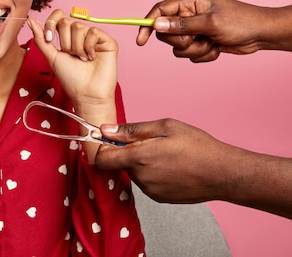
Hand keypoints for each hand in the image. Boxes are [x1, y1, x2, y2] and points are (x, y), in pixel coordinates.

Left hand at [28, 9, 118, 124]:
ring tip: (83, 60)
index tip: (50, 39)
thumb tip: (30, 20)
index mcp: (67, 36)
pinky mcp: (107, 40)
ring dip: (77, 47)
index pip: (58, 16)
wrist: (86, 93)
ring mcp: (94, 37)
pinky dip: (89, 46)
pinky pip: (93, 32)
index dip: (51, 23)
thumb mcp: (51, 57)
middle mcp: (81, 34)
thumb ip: (41, 39)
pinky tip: (92, 57)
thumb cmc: (70, 78)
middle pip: (66, 22)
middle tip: (71, 56)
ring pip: (79, 27)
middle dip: (64, 42)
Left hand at [95, 118, 234, 202]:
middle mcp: (141, 178)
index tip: (111, 140)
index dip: (103, 148)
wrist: (224, 173)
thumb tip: (106, 129)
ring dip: (141, 163)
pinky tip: (171, 166)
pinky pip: (146, 182)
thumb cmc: (198, 147)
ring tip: (166, 154)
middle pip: (119, 164)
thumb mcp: (164, 127)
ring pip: (134, 172)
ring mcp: (150, 191)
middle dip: (128, 152)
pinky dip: (152, 173)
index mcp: (138, 158)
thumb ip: (131, 130)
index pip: (102, 159)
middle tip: (151, 142)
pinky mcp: (160, 198)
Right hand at [135, 0, 267, 61]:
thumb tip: (157, 24)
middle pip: (166, 33)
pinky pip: (189, 55)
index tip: (142, 40)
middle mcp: (189, 15)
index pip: (160, 11)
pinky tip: (217, 48)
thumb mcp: (210, 23)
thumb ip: (181, 25)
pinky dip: (202, 55)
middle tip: (198, 38)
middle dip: (181, 41)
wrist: (261, 35)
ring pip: (178, 47)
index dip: (148, 24)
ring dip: (194, 50)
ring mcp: (194, 29)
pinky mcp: (200, 42)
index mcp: (189, 2)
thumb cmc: (240, 22)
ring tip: (211, 43)